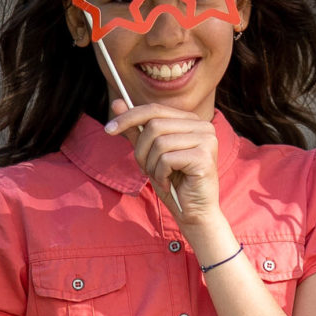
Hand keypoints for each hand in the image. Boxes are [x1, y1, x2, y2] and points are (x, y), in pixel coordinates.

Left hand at [105, 97, 226, 245]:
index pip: (154, 109)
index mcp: (191, 121)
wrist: (194, 213)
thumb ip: (136, 129)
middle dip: (141, 150)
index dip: (129, 117)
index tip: (108, 129)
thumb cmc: (173, 184)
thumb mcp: (149, 154)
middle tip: (145, 169)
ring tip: (160, 177)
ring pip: (160, 142)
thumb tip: (117, 102)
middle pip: (155, 124)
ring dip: (151, 165)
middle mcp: (203, 126)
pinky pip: (167, 159)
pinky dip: (160, 175)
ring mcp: (207, 140)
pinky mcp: (204, 157)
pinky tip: (168, 184)